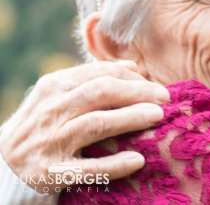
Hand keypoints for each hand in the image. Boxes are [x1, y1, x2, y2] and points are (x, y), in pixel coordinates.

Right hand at [0, 61, 169, 193]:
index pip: (99, 74)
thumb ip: (91, 80)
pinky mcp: (52, 172)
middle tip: (165, 97)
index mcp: (54, 87)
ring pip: (97, 123)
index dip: (132, 77)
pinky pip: (89, 168)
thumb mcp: (58, 96)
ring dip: (132, 117)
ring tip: (157, 116)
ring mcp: (51, 141)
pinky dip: (115, 164)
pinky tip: (137, 160)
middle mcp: (51, 110)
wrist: (2, 166)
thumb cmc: (41, 126)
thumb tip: (131, 66)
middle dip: (138, 92)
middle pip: (102, 92)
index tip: (154, 84)